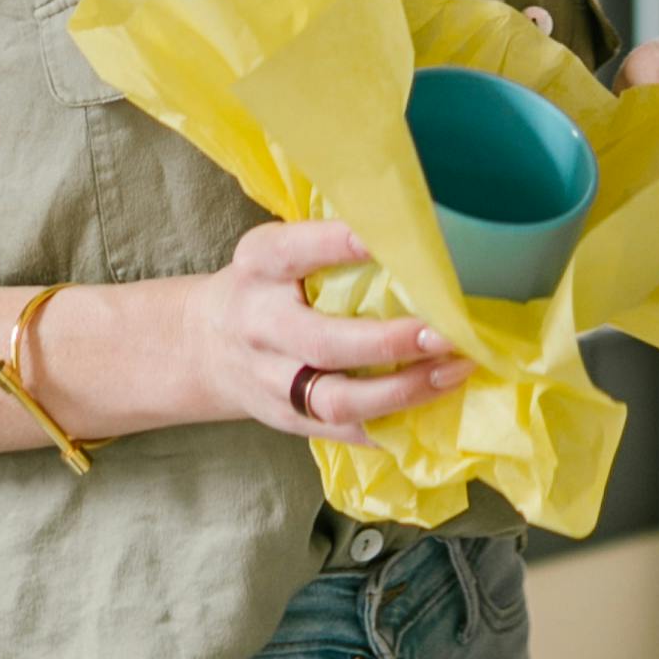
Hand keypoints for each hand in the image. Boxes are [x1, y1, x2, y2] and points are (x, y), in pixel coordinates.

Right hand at [39, 220, 472, 444]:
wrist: (205, 346)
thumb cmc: (267, 286)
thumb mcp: (278, 250)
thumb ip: (328, 242)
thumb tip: (416, 225)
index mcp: (258, 268)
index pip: (291, 252)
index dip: (336, 245)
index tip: (386, 238)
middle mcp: (261, 326)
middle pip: (322, 342)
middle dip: (388, 341)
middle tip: (445, 332)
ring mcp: (273, 381)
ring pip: (336, 400)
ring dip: (402, 391)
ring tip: (453, 370)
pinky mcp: (291, 421)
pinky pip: (346, 433)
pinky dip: (393, 427)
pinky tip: (437, 409)